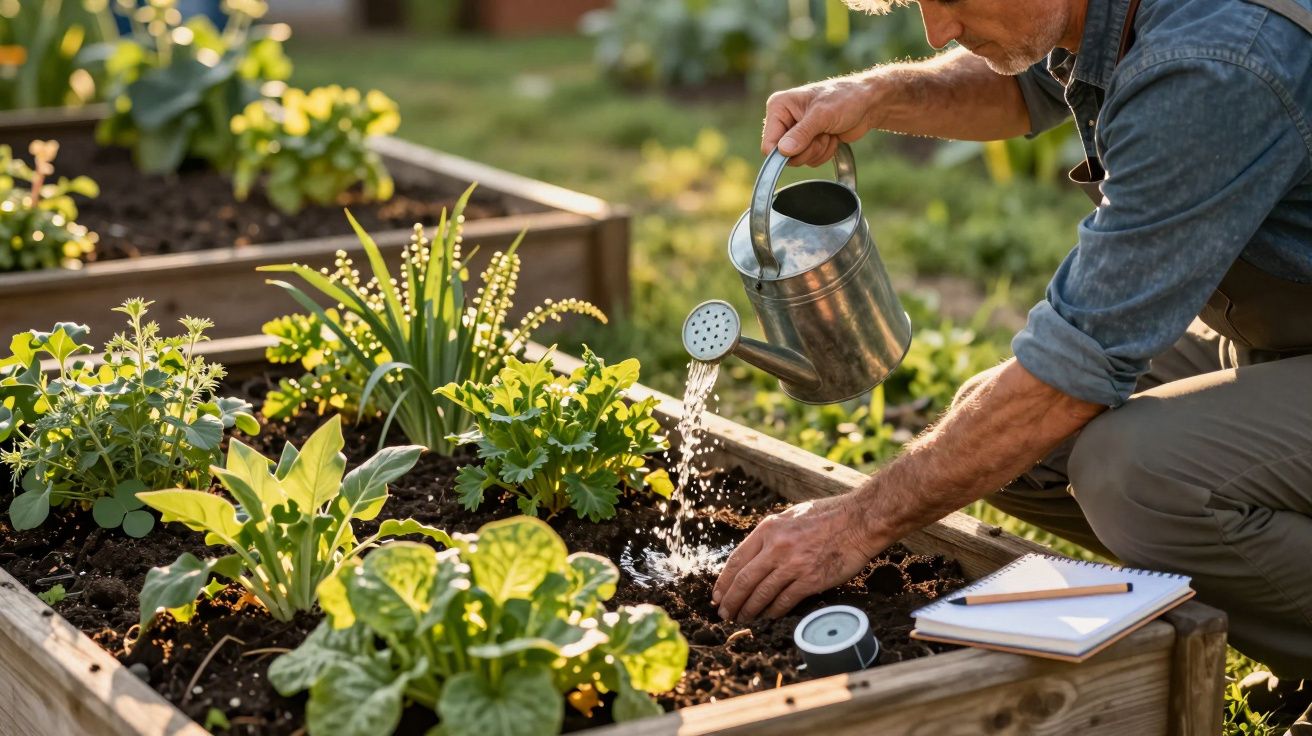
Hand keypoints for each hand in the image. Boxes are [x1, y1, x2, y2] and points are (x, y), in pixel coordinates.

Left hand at [712, 493, 882, 620]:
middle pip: (744, 581)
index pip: (736, 560)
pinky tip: (767, 617)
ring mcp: (792, 565)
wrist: (859, 522)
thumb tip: (755, 555)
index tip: (718, 595)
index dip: (724, 581)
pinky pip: (784, 601)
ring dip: (749, 610)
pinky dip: (773, 611)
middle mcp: (776, 547)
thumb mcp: (790, 517)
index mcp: (768, 529)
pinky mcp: (809, 580)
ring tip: (743, 619)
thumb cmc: (828, 516)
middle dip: (731, 601)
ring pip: (761, 594)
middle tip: (725, 614)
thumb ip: (772, 535)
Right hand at [762, 74, 880, 165]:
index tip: (805, 145)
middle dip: (808, 149)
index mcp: (779, 107)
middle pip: (784, 155)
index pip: (769, 143)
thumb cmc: (846, 99)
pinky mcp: (808, 142)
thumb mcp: (822, 115)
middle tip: (822, 133)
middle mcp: (784, 120)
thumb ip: (801, 134)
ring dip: (818, 150)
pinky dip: (824, 152)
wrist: (867, 104)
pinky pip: (810, 160)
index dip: (785, 152)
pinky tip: (832, 136)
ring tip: (829, 131)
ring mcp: (796, 132)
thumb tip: (783, 151)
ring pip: (799, 159)